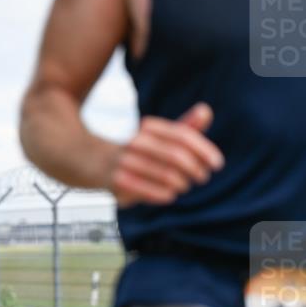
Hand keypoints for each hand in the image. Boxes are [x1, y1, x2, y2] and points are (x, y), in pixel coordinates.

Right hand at [106, 102, 224, 207]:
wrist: (88, 160)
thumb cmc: (131, 150)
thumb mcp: (157, 138)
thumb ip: (183, 127)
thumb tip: (206, 111)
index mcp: (148, 128)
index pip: (183, 136)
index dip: (204, 150)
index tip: (217, 164)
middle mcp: (135, 142)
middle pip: (175, 155)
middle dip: (195, 169)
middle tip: (202, 178)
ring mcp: (123, 161)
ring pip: (163, 174)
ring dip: (181, 183)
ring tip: (184, 186)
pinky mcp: (114, 180)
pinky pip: (146, 189)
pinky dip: (163, 193)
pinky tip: (169, 195)